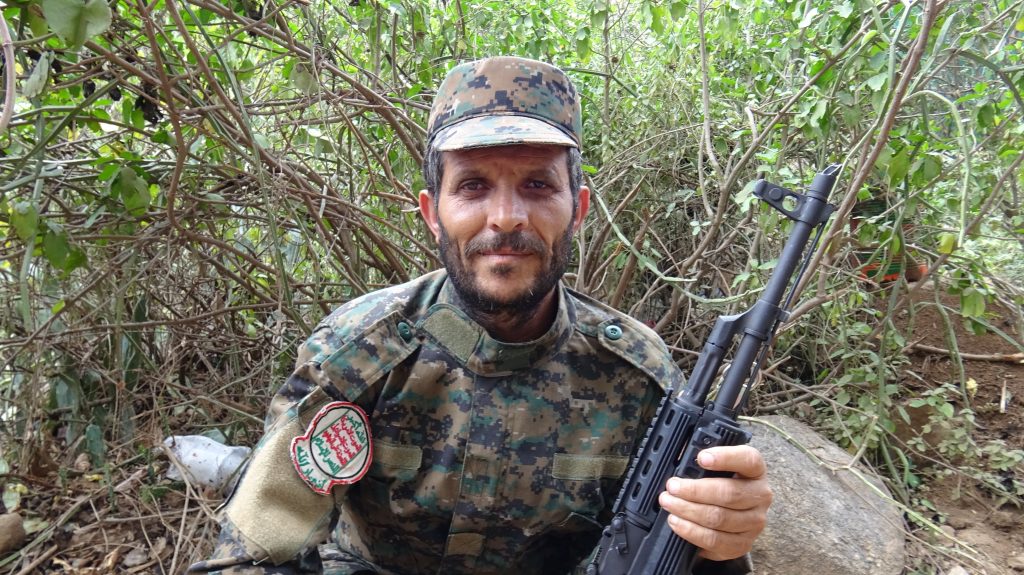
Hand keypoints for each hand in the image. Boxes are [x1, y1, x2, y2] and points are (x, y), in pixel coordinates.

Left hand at [656, 445, 771, 561]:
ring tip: (669, 504)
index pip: (747, 459)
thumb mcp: (718, 467)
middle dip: (694, 490)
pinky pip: (715, 541)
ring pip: (719, 519)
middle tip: (672, 487)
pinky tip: (678, 523)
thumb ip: (705, 463)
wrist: (733, 512)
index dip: (725, 458)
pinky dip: (692, 532)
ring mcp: (754, 522)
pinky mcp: (743, 544)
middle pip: (728, 494)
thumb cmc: (721, 483)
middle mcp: (760, 496)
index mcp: (756, 470)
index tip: (701, 458)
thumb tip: (682, 464)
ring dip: (688, 511)